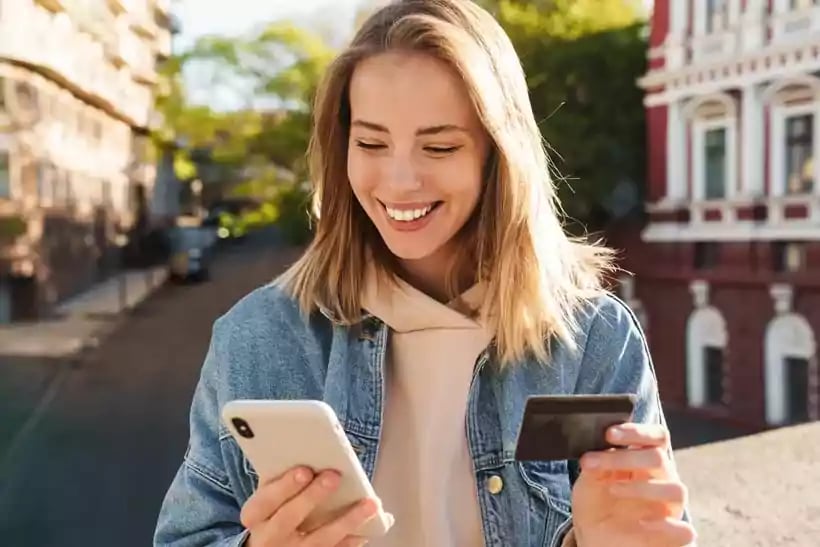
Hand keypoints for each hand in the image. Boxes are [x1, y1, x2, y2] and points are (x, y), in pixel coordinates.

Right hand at [242, 466, 378, 546]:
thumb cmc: (274, 510)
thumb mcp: (269, 495)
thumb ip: (281, 477)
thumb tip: (312, 450)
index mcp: (255, 514)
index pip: (265, 500)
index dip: (285, 485)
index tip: (304, 470)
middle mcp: (269, 536)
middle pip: (289, 517)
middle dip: (313, 496)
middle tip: (334, 476)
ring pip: (319, 539)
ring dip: (346, 520)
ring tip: (370, 503)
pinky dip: (351, 540)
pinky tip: (368, 527)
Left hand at [571, 423, 695, 546]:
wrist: (592, 537)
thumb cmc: (596, 502)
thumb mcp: (589, 480)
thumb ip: (595, 463)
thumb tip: (598, 448)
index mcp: (645, 460)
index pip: (656, 437)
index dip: (637, 431)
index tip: (609, 434)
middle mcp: (662, 479)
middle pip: (658, 458)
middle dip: (624, 457)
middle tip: (591, 462)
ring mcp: (668, 506)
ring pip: (675, 489)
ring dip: (641, 487)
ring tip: (612, 489)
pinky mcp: (671, 534)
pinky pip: (684, 530)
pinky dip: (666, 526)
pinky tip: (641, 523)